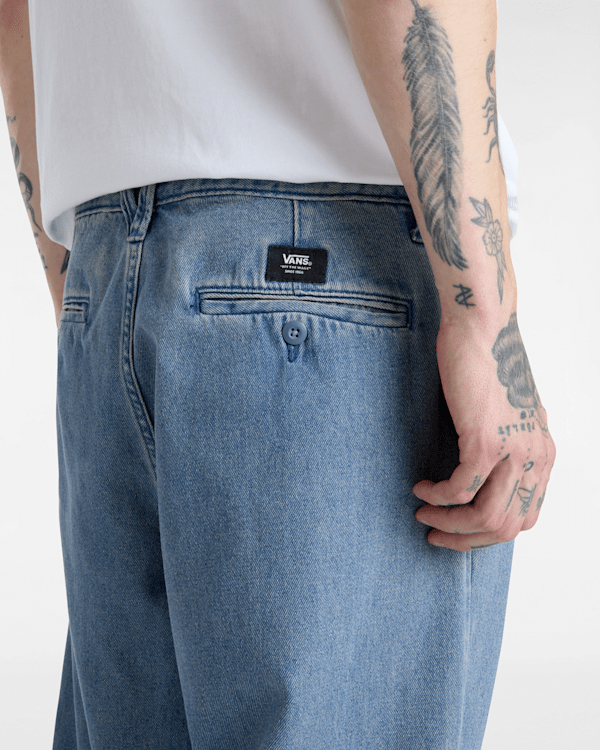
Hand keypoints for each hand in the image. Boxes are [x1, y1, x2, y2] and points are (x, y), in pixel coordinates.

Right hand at [414, 312, 555, 549]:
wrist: (484, 326)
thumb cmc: (490, 361)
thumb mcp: (512, 411)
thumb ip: (510, 442)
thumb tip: (490, 469)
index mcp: (543, 453)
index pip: (526, 516)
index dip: (489, 532)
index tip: (460, 530)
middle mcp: (535, 457)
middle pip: (507, 525)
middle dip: (467, 540)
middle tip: (436, 535)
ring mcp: (513, 450)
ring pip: (485, 516)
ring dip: (449, 524)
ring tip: (424, 516)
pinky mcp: (485, 439)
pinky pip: (459, 488)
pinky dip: (437, 497)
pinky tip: (420, 488)